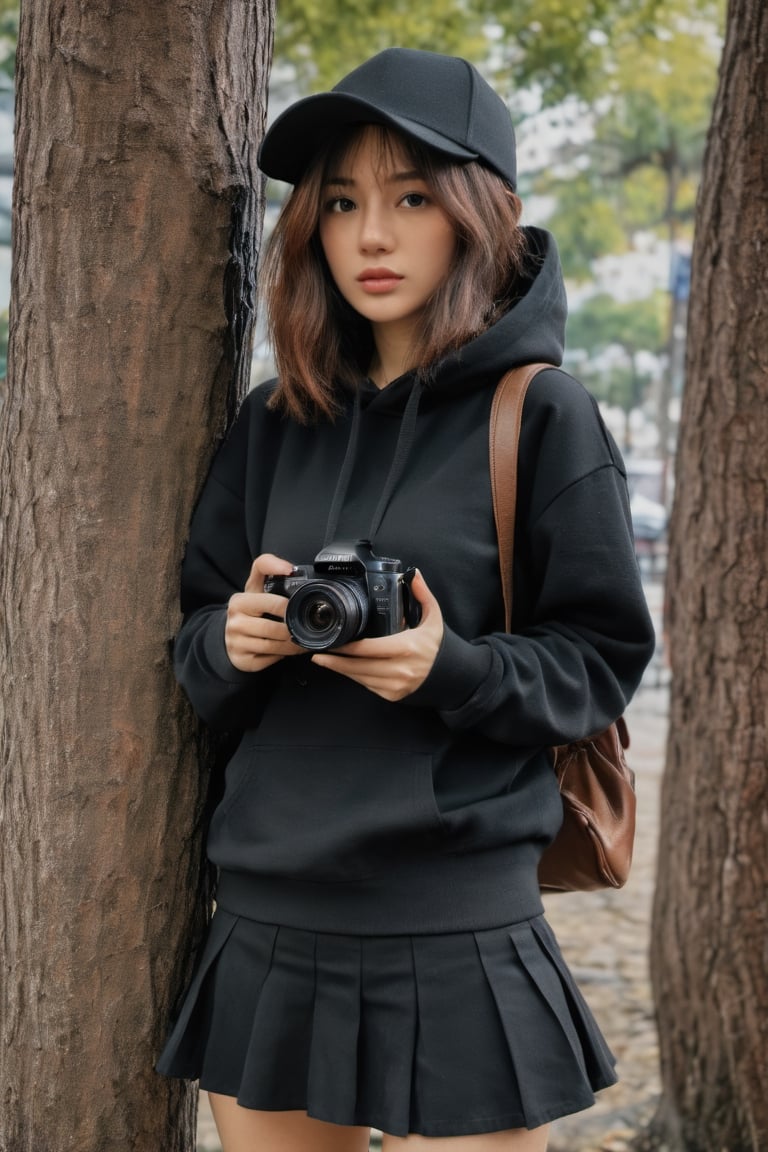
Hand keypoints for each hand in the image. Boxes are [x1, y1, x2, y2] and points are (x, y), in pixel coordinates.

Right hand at [225, 554, 304, 672]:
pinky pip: (270, 660)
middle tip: (307, 628)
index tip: (299, 606)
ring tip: (304, 640)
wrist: (229, 636)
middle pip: (275, 629)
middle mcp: (235, 623)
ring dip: (293, 645)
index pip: (272, 603)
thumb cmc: (249, 608)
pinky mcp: (242, 660)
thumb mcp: (253, 586)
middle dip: (294, 630)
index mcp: (239, 602)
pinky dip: (283, 655)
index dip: (289, 606)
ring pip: (274, 647)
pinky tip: (289, 650)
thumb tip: (288, 567)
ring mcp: (237, 644)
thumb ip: (266, 567)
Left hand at [311, 569, 442, 700]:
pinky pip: (368, 686)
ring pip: (360, 678)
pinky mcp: (393, 695)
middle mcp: (399, 669)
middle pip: (358, 666)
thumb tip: (415, 574)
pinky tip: (345, 669)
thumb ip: (422, 594)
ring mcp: (396, 685)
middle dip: (335, 661)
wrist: (449, 675)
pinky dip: (355, 677)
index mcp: (406, 647)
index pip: (367, 649)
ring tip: (325, 661)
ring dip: (341, 670)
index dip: (346, 647)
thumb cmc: (436, 645)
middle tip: (317, 654)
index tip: (332, 642)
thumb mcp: (433, 617)